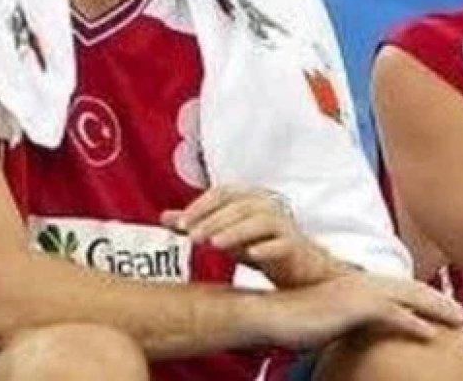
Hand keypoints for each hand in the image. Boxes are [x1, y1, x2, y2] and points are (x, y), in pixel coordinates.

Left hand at [162, 185, 337, 287]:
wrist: (298, 269)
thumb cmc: (258, 246)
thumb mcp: (223, 235)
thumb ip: (197, 224)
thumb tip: (164, 217)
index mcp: (248, 198)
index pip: (222, 194)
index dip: (201, 206)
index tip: (181, 225)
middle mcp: (267, 206)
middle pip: (238, 206)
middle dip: (213, 220)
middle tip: (192, 237)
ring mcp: (284, 225)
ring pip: (260, 221)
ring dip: (236, 231)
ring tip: (215, 244)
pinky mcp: (295, 247)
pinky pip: (282, 243)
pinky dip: (266, 247)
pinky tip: (250, 255)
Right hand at [260, 271, 462, 350]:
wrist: (268, 316)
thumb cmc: (291, 322)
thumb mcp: (325, 321)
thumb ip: (346, 323)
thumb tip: (354, 334)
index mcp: (355, 284)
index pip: (399, 289)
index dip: (424, 298)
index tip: (445, 309)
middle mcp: (361, 283)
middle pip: (411, 289)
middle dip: (441, 301)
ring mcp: (358, 293)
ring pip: (409, 298)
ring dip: (438, 309)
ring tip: (461, 321)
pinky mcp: (353, 308)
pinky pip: (392, 315)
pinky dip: (414, 323)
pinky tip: (432, 335)